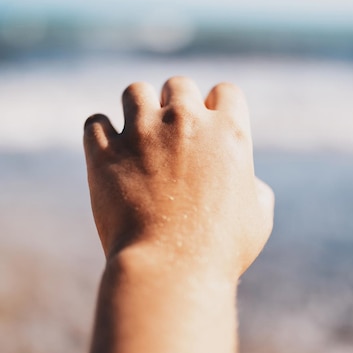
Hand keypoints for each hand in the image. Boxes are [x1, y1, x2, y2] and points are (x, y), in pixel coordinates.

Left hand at [83, 76, 273, 280]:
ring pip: (134, 91)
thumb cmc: (221, 249)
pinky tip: (108, 151)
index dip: (218, 107)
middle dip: (175, 103)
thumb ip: (254, 187)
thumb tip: (246, 181)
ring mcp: (142, 133)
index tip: (209, 126)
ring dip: (137, 108)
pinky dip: (100, 134)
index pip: (226, 91)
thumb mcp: (257, 218)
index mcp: (228, 132)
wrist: (171, 268)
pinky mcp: (105, 153)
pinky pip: (94, 123)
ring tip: (137, 134)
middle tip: (170, 131)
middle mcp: (185, 121)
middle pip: (178, 84)